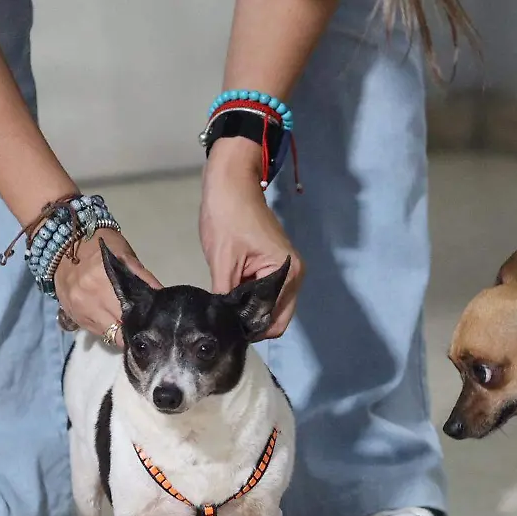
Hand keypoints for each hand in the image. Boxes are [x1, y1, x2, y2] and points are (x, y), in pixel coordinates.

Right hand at [54, 228, 160, 339]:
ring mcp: (78, 310)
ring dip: (118, 331)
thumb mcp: (125, 255)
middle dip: (131, 331)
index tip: (152, 325)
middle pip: (117, 333)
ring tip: (127, 321)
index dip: (142, 326)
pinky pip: (92, 329)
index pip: (128, 320)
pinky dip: (104, 327)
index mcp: (103, 285)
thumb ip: (143, 277)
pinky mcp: (70, 314)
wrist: (62, 243)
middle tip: (142, 325)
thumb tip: (162, 296)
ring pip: (105, 334)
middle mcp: (89, 302)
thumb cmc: (100, 246)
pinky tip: (110, 318)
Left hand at [200, 137, 304, 339]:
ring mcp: (286, 270)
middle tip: (223, 324)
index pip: (275, 321)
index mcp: (287, 274)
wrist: (230, 183)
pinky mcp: (275, 265)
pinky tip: (231, 296)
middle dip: (252, 323)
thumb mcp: (223, 261)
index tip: (227, 332)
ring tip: (225, 310)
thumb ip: (226, 297)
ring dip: (250, 310)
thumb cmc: (228, 217)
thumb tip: (222, 324)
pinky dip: (250, 298)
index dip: (251, 331)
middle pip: (276, 317)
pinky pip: (265, 293)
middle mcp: (294, 276)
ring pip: (270, 306)